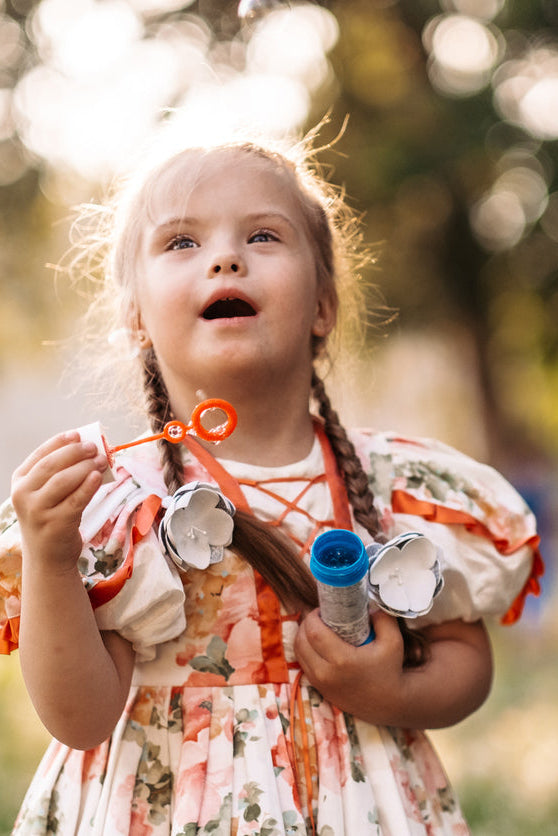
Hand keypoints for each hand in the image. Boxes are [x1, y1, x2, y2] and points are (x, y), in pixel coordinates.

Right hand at [11, 432, 107, 573]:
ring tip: (101, 460)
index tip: (77, 434)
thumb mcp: (46, 494)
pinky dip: (88, 486)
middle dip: (75, 453)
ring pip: (63, 481)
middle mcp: (23, 496)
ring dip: (85, 467)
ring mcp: (38, 511)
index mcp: (19, 482)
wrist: (47, 557)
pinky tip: (98, 477)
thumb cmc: (51, 518)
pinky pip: (76, 500)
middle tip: (94, 447)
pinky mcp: (55, 525)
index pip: (40, 455)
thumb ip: (60, 473)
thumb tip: (88, 450)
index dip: (60, 442)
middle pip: (51, 466)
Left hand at [294, 608, 407, 724]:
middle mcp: (327, 673)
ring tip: (316, 628)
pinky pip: (304, 665)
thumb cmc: (390, 670)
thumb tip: (368, 604)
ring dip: (303, 637)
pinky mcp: (320, 690)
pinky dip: (305, 652)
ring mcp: (321, 684)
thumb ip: (383, 618)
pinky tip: (316, 645)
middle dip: (306, 624)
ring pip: (299, 654)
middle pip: (301, 641)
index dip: (313, 617)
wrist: (390, 703)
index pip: (314, 632)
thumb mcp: (393, 641)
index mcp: (342, 660)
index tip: (322, 609)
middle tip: (318, 617)